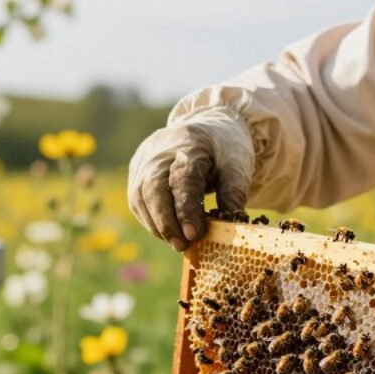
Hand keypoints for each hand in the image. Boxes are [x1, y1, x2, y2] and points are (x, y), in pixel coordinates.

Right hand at [128, 107, 254, 250]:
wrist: (207, 127)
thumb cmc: (224, 150)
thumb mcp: (237, 167)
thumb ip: (233, 195)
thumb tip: (230, 228)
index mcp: (190, 144)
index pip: (182, 179)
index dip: (185, 209)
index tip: (193, 234)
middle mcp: (160, 150)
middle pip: (153, 188)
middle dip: (166, 222)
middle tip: (183, 245)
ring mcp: (144, 160)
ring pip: (140, 197)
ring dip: (158, 225)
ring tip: (178, 242)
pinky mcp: (136, 171)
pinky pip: (137, 200)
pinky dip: (152, 220)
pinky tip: (168, 232)